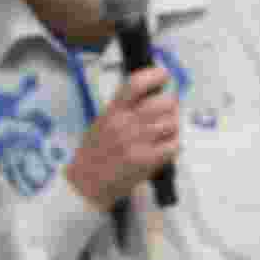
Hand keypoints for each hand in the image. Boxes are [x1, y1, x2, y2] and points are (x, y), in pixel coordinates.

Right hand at [67, 66, 179, 209]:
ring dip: (173, 126)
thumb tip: (152, 93)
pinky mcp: (146, 161)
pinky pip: (173, 145)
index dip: (154, 75)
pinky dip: (174, 144)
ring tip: (166, 132)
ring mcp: (137, 142)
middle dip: (171, 104)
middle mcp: (125, 123)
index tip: (164, 74)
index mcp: (113, 111)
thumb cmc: (94, 153)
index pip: (136, 84)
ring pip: (171, 123)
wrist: (85, 184)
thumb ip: (124, 107)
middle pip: (163, 102)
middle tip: (169, 109)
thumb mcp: (103, 122)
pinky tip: (166, 147)